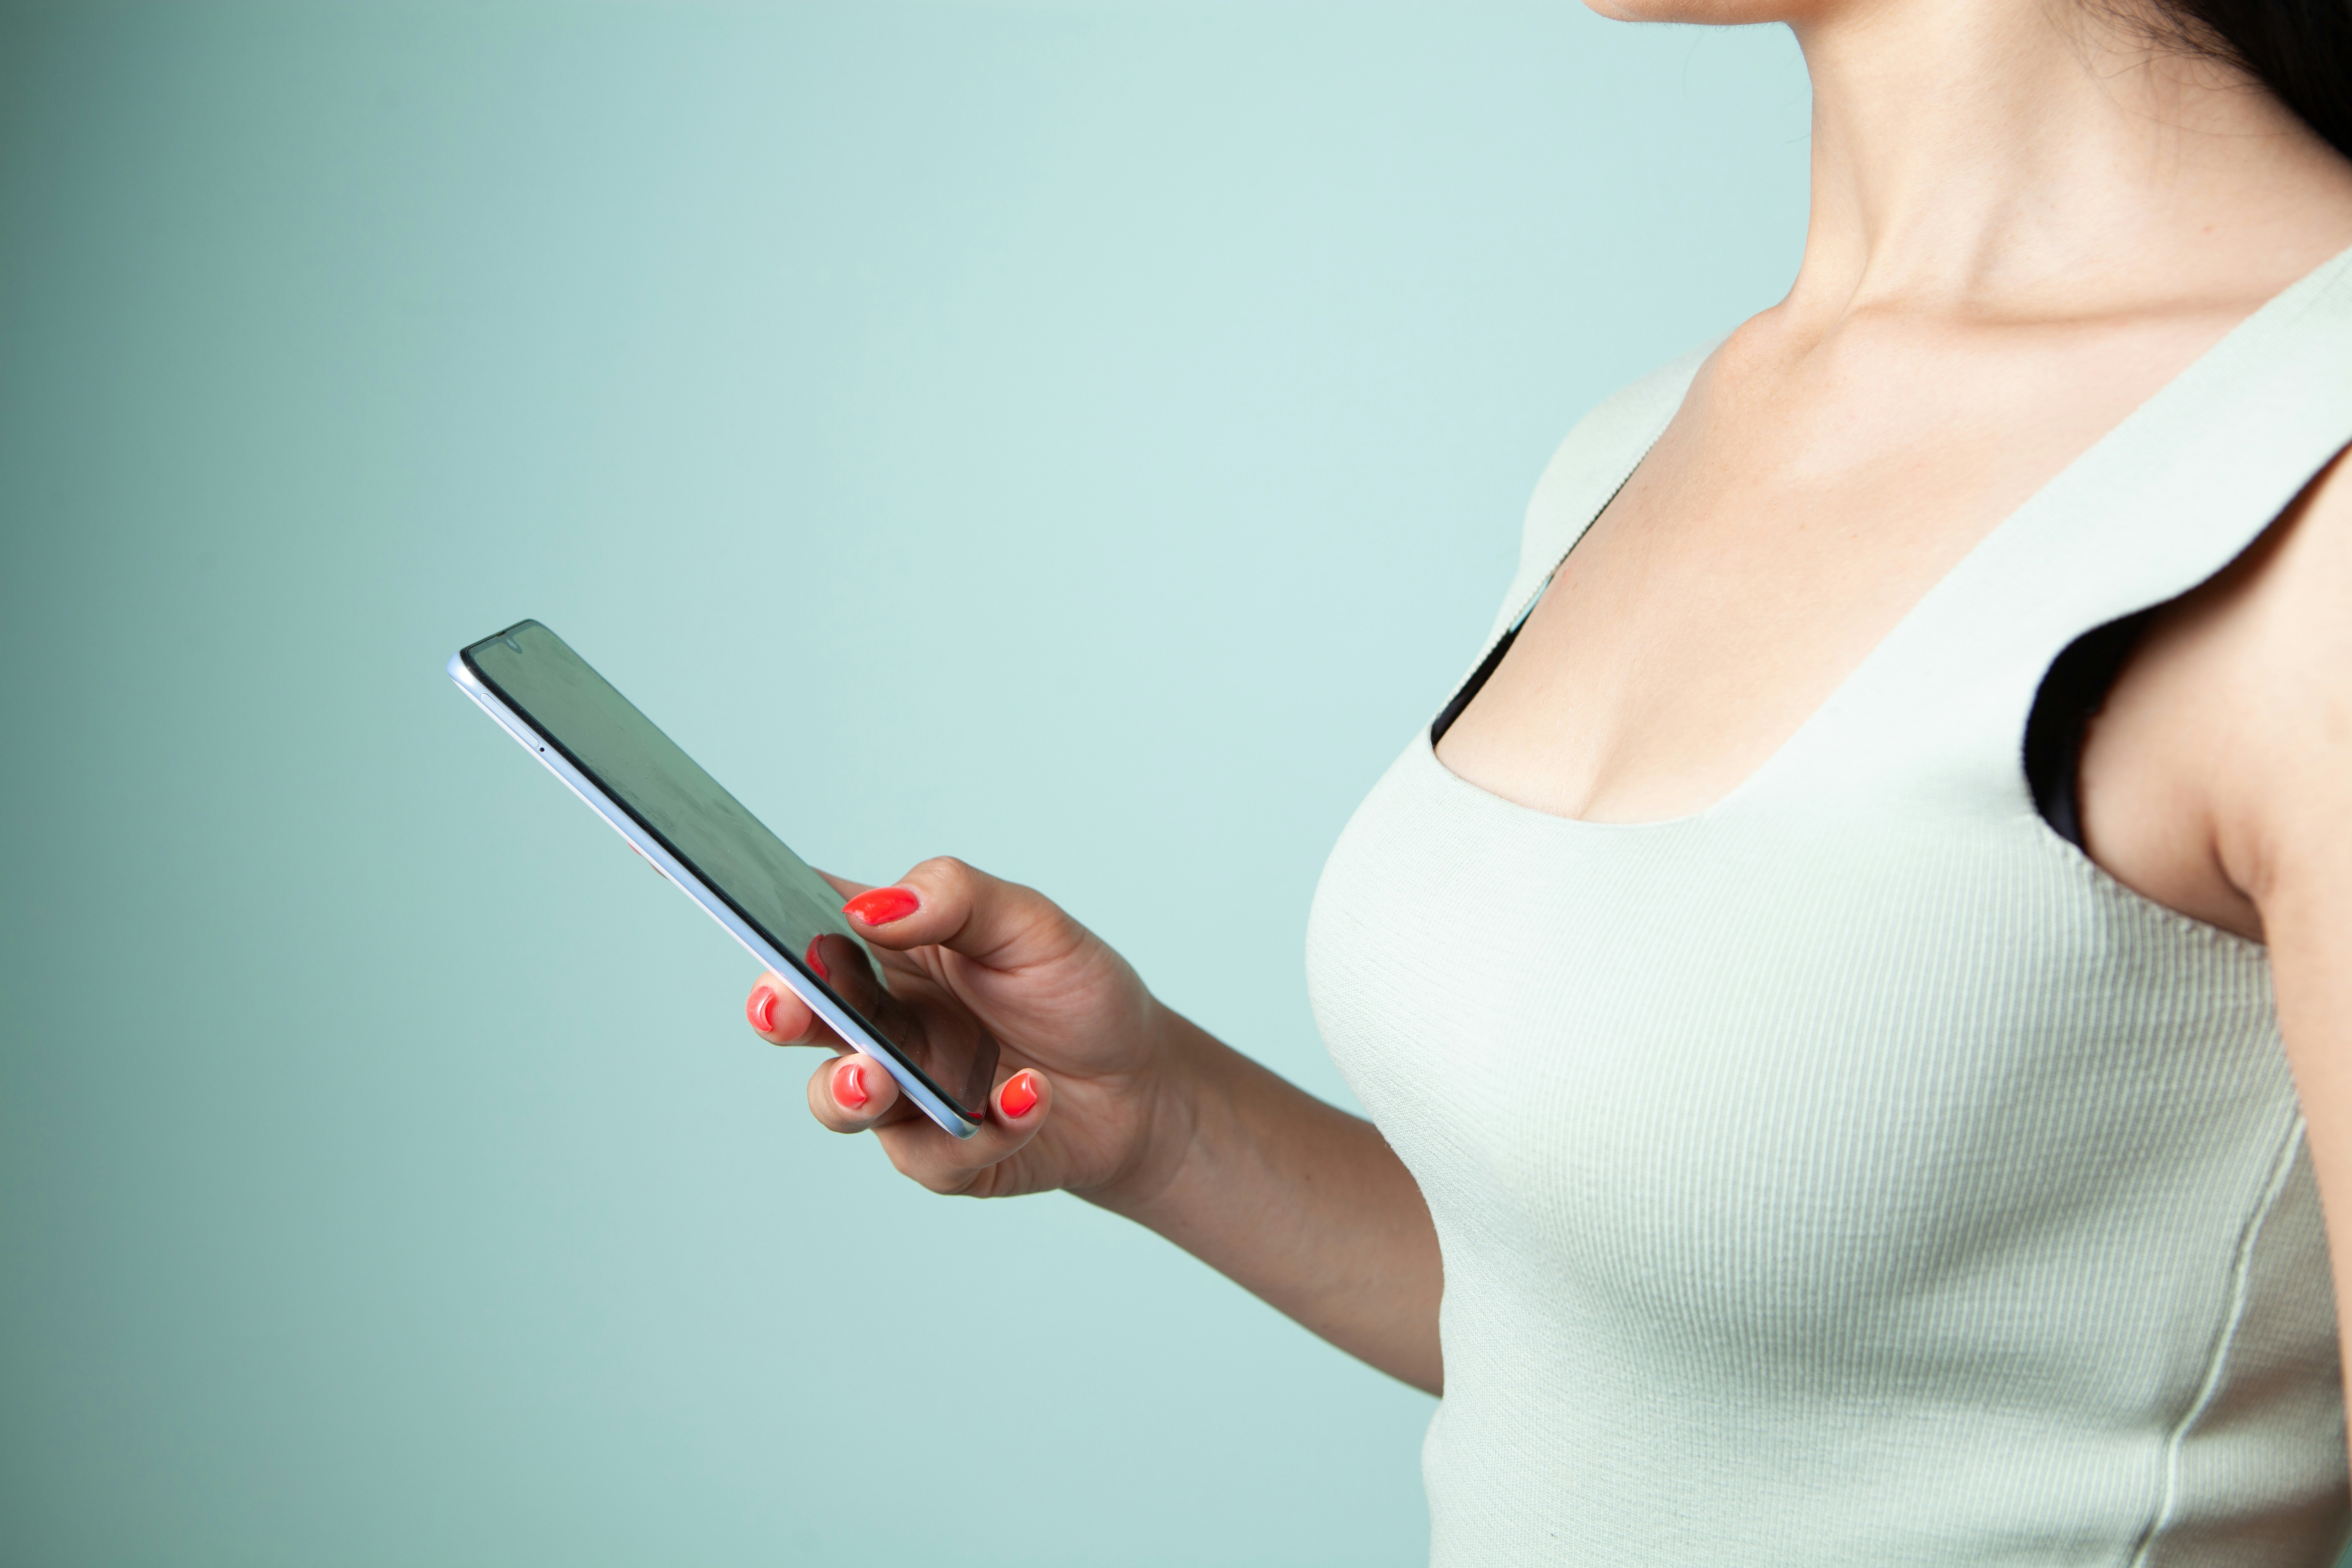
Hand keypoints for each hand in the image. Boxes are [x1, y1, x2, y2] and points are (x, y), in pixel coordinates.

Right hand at [743, 857, 1188, 1201]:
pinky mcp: (941, 1155)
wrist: (1141, 1083)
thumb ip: (954, 899)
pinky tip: (1028, 1095)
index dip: (761, 908)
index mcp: (887, 951)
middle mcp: (879, 1021)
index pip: (808, 921)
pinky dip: (985, 1125)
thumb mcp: (1030, 923)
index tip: (733, 895)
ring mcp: (903, 1092)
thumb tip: (873, 908)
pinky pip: (934, 1153)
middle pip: (798, 1015)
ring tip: (878, 1075)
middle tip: (782, 1004)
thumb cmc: (1075, 991)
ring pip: (839, 1101)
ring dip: (849, 1089)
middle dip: (778, 1009)